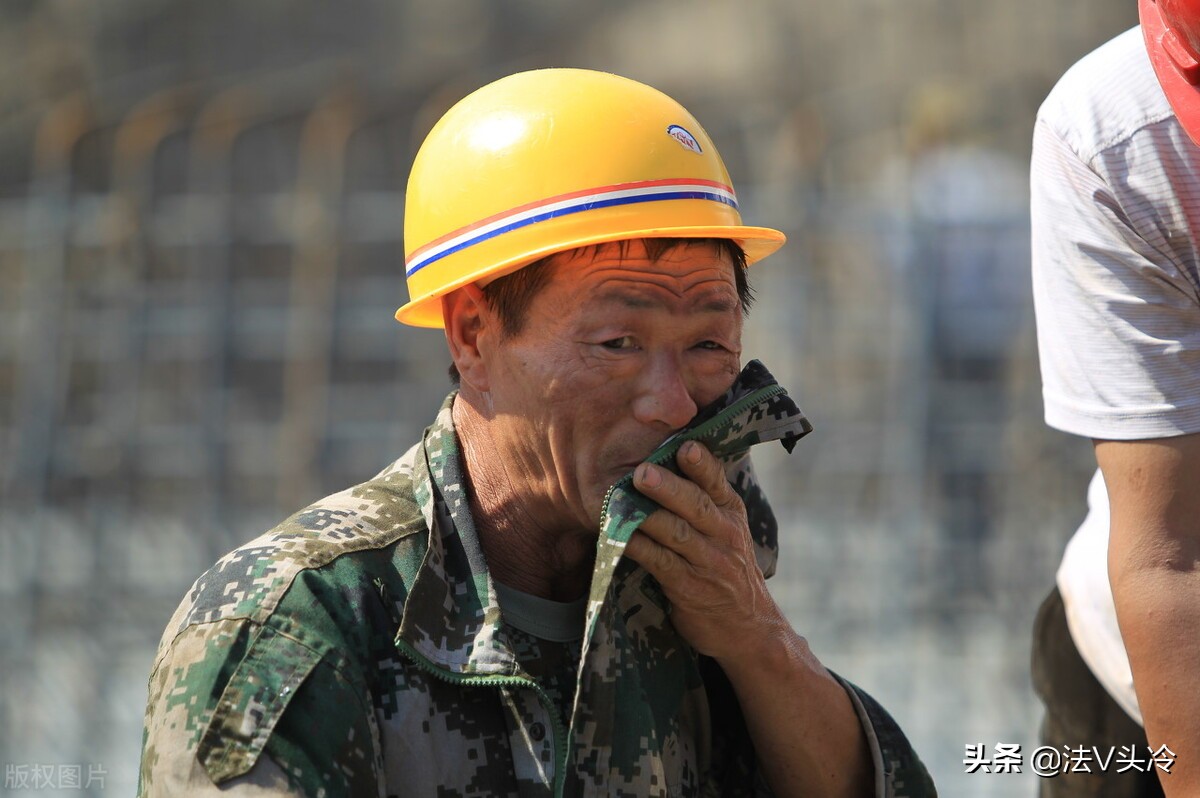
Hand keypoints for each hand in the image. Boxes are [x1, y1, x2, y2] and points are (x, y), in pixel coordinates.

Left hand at [624, 440, 781, 661]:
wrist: (747, 626)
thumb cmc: (726, 566)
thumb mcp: (726, 528)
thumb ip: (704, 496)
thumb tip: (668, 453)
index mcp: (731, 511)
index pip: (717, 481)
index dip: (702, 464)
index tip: (686, 446)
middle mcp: (724, 533)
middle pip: (696, 504)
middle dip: (669, 487)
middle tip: (642, 472)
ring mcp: (709, 562)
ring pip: (677, 533)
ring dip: (647, 516)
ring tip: (621, 501)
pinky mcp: (690, 588)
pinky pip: (660, 563)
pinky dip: (638, 548)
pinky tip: (618, 538)